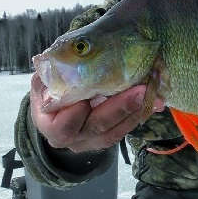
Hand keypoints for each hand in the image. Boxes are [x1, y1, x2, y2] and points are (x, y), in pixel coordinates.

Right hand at [29, 73, 162, 152]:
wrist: (55, 111)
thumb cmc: (48, 90)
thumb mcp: (43, 80)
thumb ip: (50, 72)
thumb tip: (57, 57)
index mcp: (49, 125)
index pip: (64, 124)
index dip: (77, 112)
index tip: (90, 96)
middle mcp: (71, 138)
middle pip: (97, 126)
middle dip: (120, 108)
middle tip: (140, 91)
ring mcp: (90, 141)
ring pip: (116, 131)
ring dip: (136, 112)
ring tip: (153, 95)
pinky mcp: (107, 138)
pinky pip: (125, 129)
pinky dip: (140, 114)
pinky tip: (154, 101)